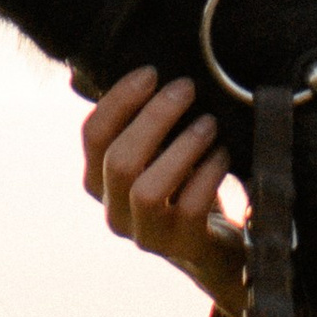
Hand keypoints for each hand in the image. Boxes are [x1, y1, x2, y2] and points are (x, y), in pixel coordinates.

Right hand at [75, 64, 246, 316]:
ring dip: (181, 149)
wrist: (218, 244)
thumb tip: (136, 68)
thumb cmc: (184, 183)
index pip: (93, 136)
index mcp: (101, 180)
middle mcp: (115, 211)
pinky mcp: (183, 248)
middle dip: (154, 118)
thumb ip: (140, 120)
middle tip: (187, 88)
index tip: (151, 72)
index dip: (119, 99)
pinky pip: (189, 209)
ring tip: (209, 123)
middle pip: (119, 161)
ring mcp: (147, 235)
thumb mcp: (157, 150)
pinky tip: (223, 155)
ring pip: (146, 192)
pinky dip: (208, 175)